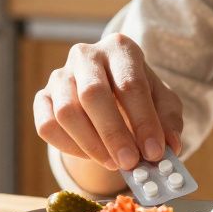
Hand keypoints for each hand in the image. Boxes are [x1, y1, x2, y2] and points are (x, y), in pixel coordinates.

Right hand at [34, 33, 183, 171]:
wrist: (109, 94)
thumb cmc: (138, 96)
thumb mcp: (163, 103)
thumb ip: (169, 122)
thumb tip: (170, 147)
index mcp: (120, 48)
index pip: (130, 84)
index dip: (143, 121)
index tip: (154, 152)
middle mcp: (86, 55)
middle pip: (93, 94)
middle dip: (113, 134)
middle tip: (130, 163)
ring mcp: (59, 75)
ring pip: (66, 112)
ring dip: (92, 145)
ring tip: (114, 163)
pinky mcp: (42, 96)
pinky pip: (47, 126)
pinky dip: (70, 147)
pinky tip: (92, 155)